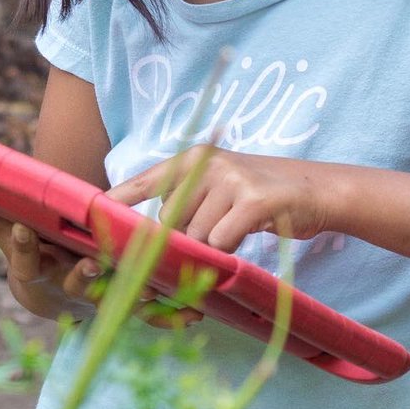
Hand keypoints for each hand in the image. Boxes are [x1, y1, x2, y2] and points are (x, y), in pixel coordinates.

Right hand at [0, 202, 201, 327]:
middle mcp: (68, 287)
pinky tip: (191, 316)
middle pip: (73, 284)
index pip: (25, 262)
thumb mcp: (9, 238)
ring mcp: (99, 298)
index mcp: (38, 272)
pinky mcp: (126, 303)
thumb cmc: (35, 258)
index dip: (22, 249)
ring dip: (131, 295)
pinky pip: (148, 313)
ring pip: (115, 298)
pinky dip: (169, 317)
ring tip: (148, 289)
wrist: (58, 293)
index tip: (23, 230)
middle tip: (88, 263)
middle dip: (82, 276)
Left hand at [106, 147, 333, 253]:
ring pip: (196, 237)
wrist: (318, 189)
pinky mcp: (255, 200)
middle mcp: (207, 163)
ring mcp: (231, 179)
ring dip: (210, 249)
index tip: (91, 213)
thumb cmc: (259, 196)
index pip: (144, 181)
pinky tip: (247, 234)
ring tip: (234, 232)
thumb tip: (147, 240)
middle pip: (170, 223)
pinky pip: (222, 242)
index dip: (118, 201)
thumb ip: (185, 203)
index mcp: (192, 158)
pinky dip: (230, 250)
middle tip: (201, 248)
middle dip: (178, 246)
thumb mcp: (218, 187)